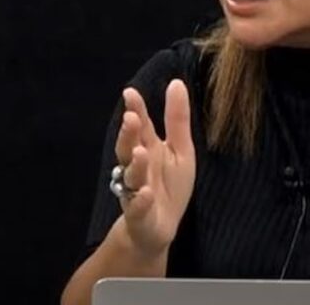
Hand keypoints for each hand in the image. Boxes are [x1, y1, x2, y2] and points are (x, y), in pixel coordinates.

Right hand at [113, 80, 195, 257]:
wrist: (159, 227)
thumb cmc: (168, 184)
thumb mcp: (180, 148)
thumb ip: (176, 118)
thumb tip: (176, 83)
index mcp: (148, 149)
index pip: (140, 127)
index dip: (136, 110)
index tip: (130, 93)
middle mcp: (137, 167)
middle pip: (129, 148)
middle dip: (129, 134)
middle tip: (131, 118)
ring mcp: (136, 191)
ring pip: (131, 176)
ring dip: (135, 165)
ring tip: (141, 152)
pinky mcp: (139, 214)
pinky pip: (138, 208)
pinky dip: (141, 201)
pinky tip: (146, 193)